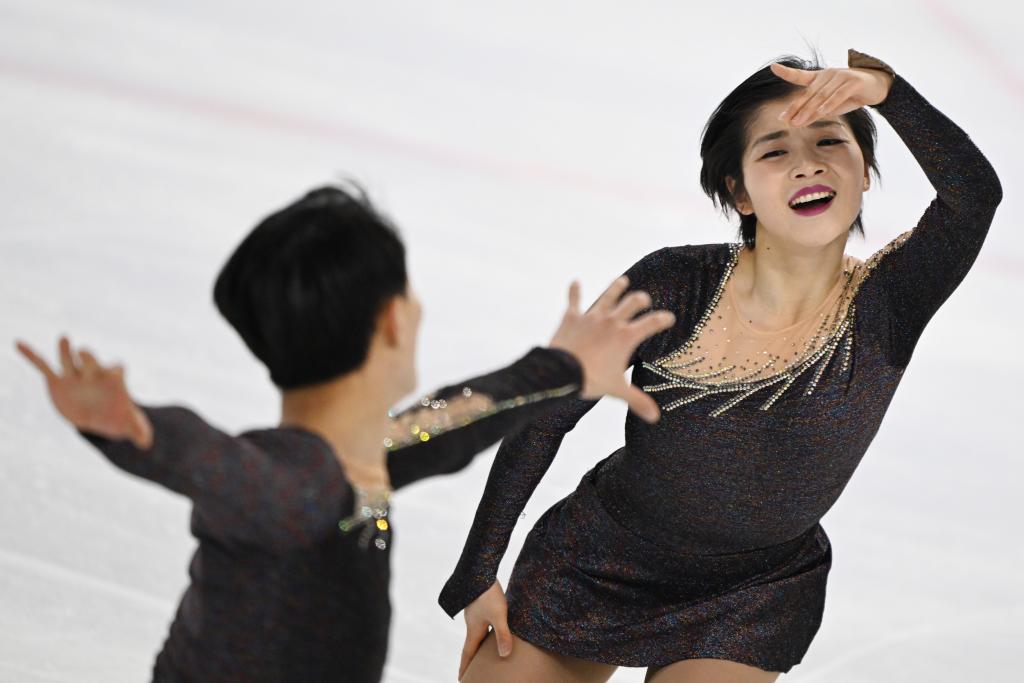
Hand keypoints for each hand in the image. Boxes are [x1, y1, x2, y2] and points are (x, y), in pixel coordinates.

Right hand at [16, 336, 152, 448]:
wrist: (96, 415)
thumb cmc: (116, 416)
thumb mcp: (128, 424)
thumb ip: (137, 430)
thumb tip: (146, 443)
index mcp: (113, 380)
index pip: (118, 369)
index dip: (117, 370)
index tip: (116, 374)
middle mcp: (93, 373)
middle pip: (91, 361)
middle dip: (89, 357)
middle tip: (84, 351)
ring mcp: (75, 375)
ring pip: (69, 360)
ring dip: (66, 351)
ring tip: (64, 339)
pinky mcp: (57, 380)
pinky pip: (43, 366)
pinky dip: (32, 356)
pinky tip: (19, 343)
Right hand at [459, 581, 511, 679]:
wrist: (479, 569)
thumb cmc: (488, 593)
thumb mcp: (499, 615)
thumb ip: (502, 635)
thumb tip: (505, 655)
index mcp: (474, 629)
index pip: (468, 654)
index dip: (465, 667)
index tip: (461, 679)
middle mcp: (472, 623)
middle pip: (471, 645)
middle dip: (471, 658)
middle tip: (471, 669)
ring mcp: (476, 613)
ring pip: (477, 633)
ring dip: (479, 644)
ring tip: (483, 650)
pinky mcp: (480, 603)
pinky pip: (482, 623)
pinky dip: (485, 631)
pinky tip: (492, 626)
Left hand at [548, 276, 674, 423]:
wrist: (561, 372)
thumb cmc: (592, 380)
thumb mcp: (617, 390)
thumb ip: (637, 401)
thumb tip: (655, 417)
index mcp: (626, 337)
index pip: (652, 323)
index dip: (663, 319)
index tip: (669, 318)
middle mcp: (611, 322)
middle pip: (632, 302)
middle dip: (640, 299)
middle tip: (643, 299)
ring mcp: (591, 317)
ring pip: (608, 295)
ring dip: (616, 288)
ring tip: (622, 281)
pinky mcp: (572, 317)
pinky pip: (574, 300)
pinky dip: (574, 291)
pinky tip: (575, 281)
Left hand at [771, 62, 893, 126]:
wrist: (877, 86)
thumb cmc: (851, 95)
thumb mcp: (832, 105)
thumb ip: (816, 111)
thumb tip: (798, 121)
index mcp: (820, 77)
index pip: (800, 75)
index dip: (787, 72)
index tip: (773, 67)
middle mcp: (828, 74)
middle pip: (808, 93)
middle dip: (795, 108)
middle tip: (784, 120)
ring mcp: (840, 76)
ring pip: (821, 96)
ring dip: (809, 111)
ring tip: (798, 122)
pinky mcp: (853, 82)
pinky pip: (838, 95)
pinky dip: (829, 104)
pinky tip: (821, 112)